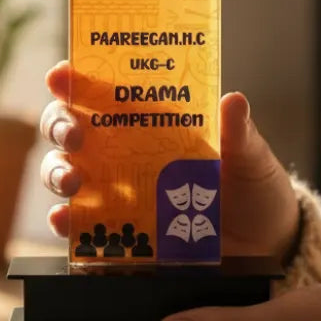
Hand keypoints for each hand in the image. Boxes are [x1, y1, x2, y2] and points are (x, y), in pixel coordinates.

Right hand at [39, 61, 300, 262]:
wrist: (264, 246)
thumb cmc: (252, 187)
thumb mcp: (250, 157)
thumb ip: (239, 133)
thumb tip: (233, 100)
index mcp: (149, 120)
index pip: (102, 91)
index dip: (74, 79)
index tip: (60, 74)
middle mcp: (122, 151)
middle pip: (69, 128)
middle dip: (60, 125)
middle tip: (74, 134)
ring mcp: (114, 192)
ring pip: (63, 172)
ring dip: (57, 173)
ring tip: (72, 181)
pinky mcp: (117, 232)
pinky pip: (79, 226)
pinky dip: (65, 222)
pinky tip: (66, 221)